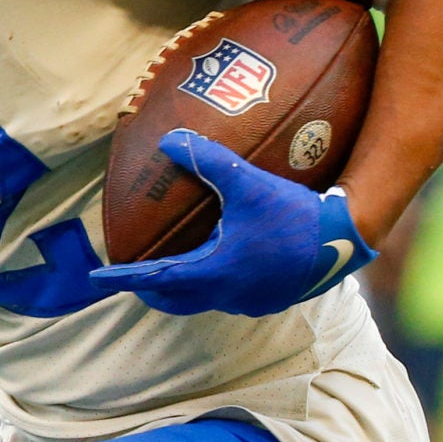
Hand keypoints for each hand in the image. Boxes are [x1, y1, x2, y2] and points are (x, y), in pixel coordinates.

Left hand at [90, 129, 375, 317]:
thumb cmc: (293, 214)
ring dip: (181, 289)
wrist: (345, 241)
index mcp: (213, 272)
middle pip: (174, 299)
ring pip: (202, 300)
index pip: (156, 278)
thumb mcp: (247, 182)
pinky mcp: (269, 300)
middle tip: (131, 277)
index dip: (124, 277)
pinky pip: (228, 297)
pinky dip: (210, 287)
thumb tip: (168, 139)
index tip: (97, 277)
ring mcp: (249, 301)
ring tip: (168, 272)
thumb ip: (206, 160)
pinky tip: (217, 266)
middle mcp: (227, 294)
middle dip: (149, 289)